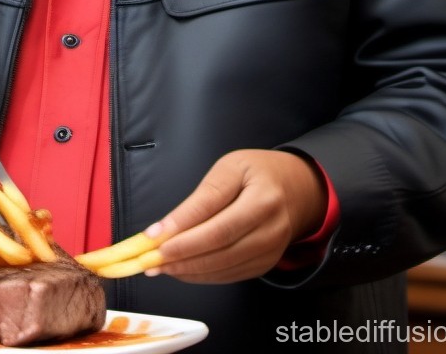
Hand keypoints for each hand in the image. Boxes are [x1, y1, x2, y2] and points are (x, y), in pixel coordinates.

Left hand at [144, 149, 327, 283]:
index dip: (183, 232)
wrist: (295, 189)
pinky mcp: (265, 265)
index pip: (218, 221)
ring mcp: (270, 250)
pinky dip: (202, 276)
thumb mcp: (229, 169)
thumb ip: (200, 198)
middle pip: (220, 249)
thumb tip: (164, 227)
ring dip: (187, 270)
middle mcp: (271, 228)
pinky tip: (181, 269)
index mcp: (264, 197)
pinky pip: (229, 275)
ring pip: (223, 267)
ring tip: (158, 266)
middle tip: (149, 258)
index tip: (153, 238)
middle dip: (180, 256)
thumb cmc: (257, 173)